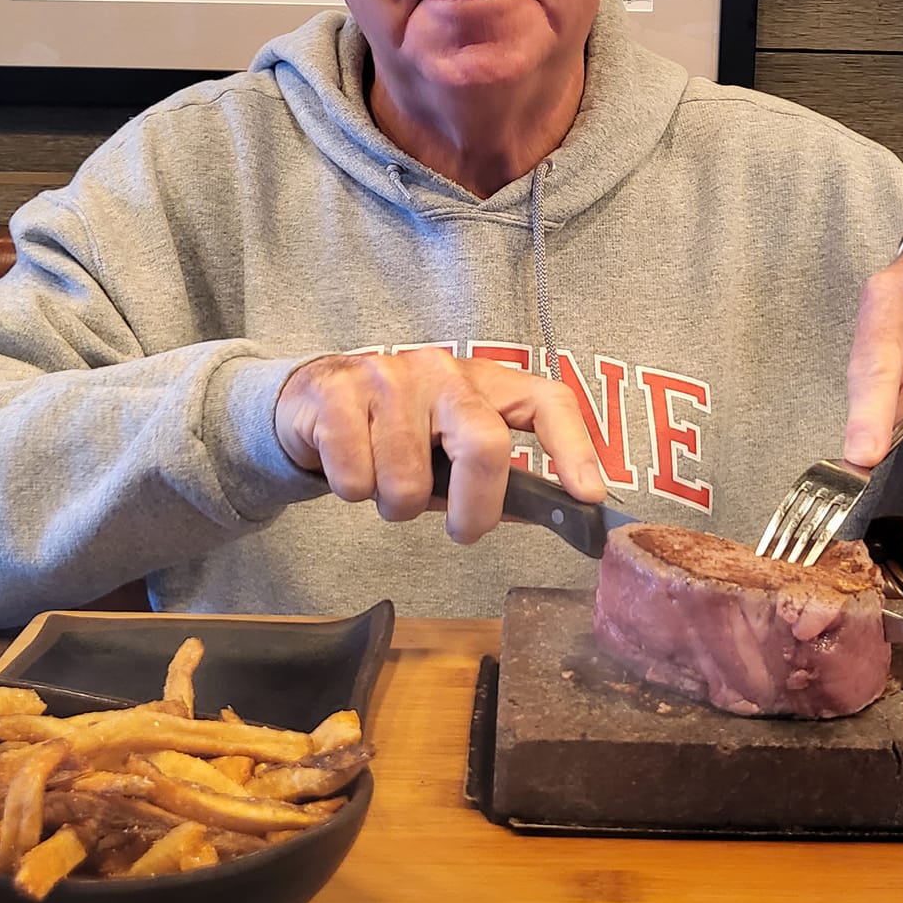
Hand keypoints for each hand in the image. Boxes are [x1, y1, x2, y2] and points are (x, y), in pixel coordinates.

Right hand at [274, 347, 605, 543]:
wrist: (312, 401)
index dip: (574, 448)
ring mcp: (389, 375)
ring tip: (383, 481)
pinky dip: (352, 491)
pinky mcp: (337, 391)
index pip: (546, 401)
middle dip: (475, 508)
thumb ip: (499, 480)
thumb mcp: (452, 451)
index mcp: (485, 384)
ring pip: (407, 479)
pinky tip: (349, 465)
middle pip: (484, 444)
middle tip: (461, 531)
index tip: (590, 496)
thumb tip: (557, 515)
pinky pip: (356, 477)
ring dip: (394, 504)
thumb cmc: (397, 433)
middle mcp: (443, 371)